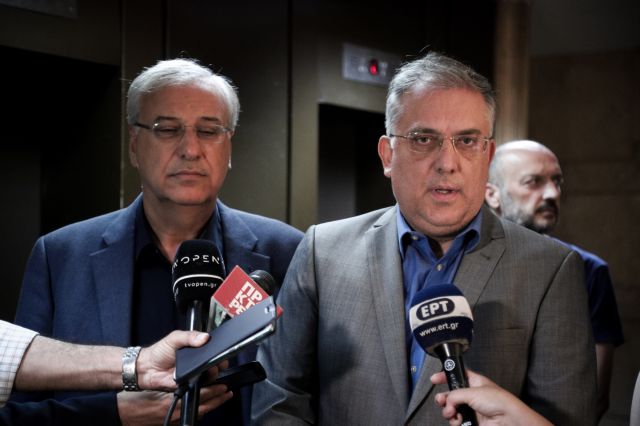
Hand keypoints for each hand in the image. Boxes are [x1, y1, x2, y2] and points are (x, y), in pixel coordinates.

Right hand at [117, 386, 231, 425]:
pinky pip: (188, 418)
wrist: (121, 413)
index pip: (201, 397)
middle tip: (228, 393)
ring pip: (198, 414)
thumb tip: (191, 377)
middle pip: (204, 408)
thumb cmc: (136, 400)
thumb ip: (174, 383)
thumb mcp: (157, 388)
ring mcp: (173, 420)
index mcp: (174, 404)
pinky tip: (201, 406)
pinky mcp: (169, 423)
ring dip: (209, 406)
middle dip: (217, 400)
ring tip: (220, 398)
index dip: (215, 392)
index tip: (224, 387)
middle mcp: (176, 414)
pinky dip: (198, 411)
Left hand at [136, 330, 213, 390]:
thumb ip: (189, 336)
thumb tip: (204, 337)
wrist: (147, 368)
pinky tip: (196, 376)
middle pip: (215, 361)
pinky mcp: (191, 383)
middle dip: (219, 361)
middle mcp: (198, 361)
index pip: (213, 347)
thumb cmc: (159, 352)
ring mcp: (195, 373)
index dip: (218, 348)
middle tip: (215, 359)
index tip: (220, 348)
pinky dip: (200, 380)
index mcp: (196, 347)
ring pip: (211, 374)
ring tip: (207, 367)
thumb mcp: (175, 338)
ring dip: (211, 371)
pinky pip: (200, 384)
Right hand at [431, 370, 551, 425]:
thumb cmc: (499, 402)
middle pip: (450, 395)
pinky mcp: (471, 421)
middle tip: (441, 401)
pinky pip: (456, 420)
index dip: (445, 376)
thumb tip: (447, 402)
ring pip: (451, 409)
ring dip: (448, 411)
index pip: (456, 375)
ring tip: (452, 413)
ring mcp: (471, 409)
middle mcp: (471, 395)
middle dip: (443, 398)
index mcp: (474, 382)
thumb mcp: (473, 391)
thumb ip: (455, 395)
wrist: (508, 421)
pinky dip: (454, 421)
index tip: (434, 379)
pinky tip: (458, 420)